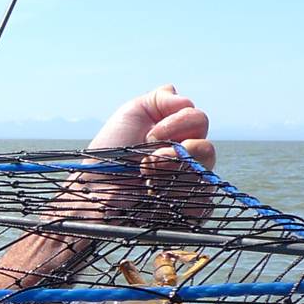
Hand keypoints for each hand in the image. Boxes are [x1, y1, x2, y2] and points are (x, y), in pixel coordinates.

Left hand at [77, 84, 216, 223]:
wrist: (96, 190)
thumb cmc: (109, 155)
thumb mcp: (131, 114)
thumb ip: (158, 99)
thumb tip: (180, 95)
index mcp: (176, 134)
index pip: (198, 119)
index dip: (178, 122)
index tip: (150, 134)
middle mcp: (187, 157)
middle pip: (207, 145)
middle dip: (175, 147)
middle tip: (147, 158)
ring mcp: (190, 183)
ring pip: (207, 167)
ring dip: (175, 166)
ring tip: (148, 174)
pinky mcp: (190, 207)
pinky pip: (206, 198)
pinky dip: (182, 190)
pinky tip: (158, 190)